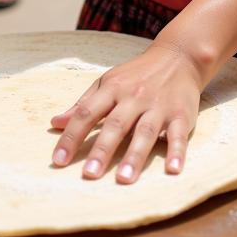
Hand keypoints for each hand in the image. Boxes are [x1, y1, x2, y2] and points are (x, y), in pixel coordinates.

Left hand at [49, 41, 204, 183]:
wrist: (177, 57)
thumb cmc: (136, 75)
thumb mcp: (107, 82)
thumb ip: (83, 104)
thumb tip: (55, 124)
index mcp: (112, 89)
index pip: (87, 112)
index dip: (72, 136)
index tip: (58, 160)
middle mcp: (134, 97)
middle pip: (116, 125)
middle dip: (102, 150)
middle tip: (89, 174)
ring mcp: (158, 106)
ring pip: (144, 132)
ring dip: (134, 156)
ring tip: (123, 179)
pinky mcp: (181, 115)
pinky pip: (178, 135)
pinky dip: (177, 152)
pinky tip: (173, 170)